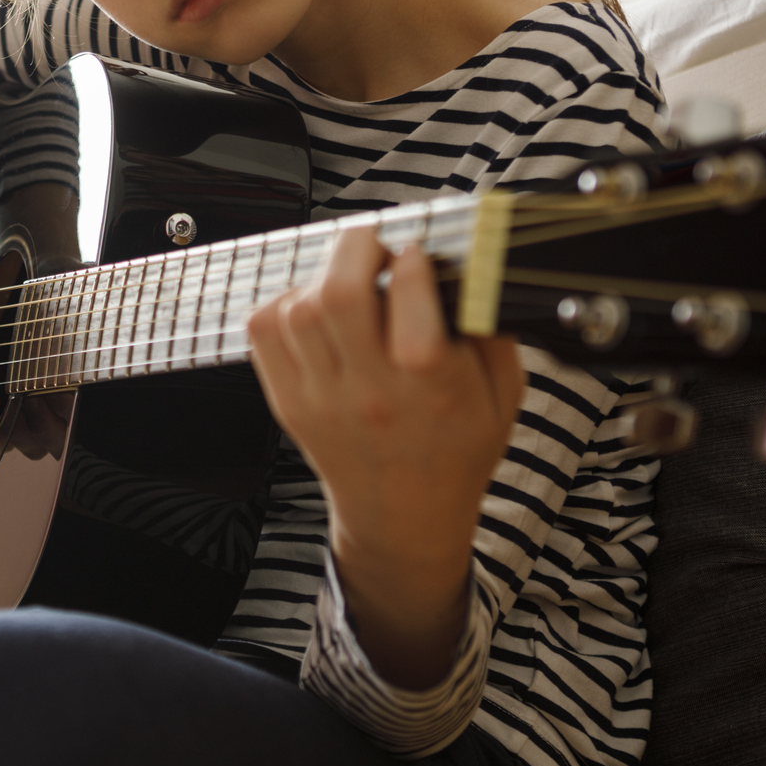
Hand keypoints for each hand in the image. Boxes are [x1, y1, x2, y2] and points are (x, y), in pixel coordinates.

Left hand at [246, 227, 525, 688]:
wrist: (403, 518)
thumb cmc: (457, 450)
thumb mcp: (502, 393)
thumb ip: (491, 328)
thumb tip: (472, 267)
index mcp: (431, 383)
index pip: (409, 294)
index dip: (411, 258)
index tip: (417, 255)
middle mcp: (371, 390)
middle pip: (338, 292)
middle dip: (356, 247)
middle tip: (372, 247)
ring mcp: (321, 398)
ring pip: (298, 308)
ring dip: (321, 278)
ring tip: (346, 282)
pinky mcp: (288, 402)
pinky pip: (263, 332)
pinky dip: (283, 306)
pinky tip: (314, 311)